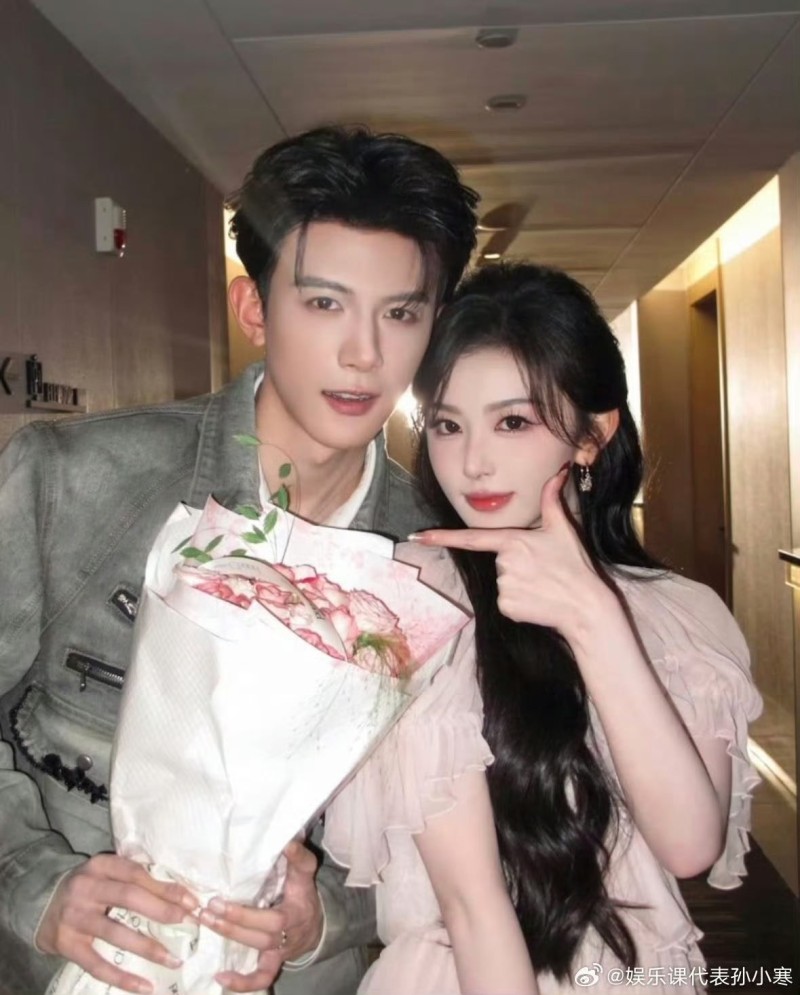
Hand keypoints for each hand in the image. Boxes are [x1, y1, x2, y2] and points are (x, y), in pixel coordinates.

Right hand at [36, 853, 197, 993]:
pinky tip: (145, 987)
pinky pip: (97, 965)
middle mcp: (85, 888)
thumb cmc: (88, 888)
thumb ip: (134, 877)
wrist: (41, 904)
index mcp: (99, 866)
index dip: (165, 887)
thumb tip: (179, 893)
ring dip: (148, 947)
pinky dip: (122, 978)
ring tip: (174, 959)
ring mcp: (74, 918)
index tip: (191, 901)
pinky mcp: (67, 945)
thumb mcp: (107, 873)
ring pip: (116, 933)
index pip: (137, 873)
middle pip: (129, 898)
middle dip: (162, 911)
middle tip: (188, 923)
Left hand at [203, 839, 322, 992]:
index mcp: (295, 911)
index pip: (274, 914)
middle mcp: (287, 934)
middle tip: (208, 906)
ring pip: (255, 948)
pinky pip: (261, 978)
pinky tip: (219, 977)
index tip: (224, 897)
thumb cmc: (304, 894)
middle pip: (261, 932)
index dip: (248, 911)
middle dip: (234, 920)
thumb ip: (298, 857)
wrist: (317, 925)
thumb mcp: (304, 873)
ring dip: (230, 936)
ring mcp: (279, 950)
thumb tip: (288, 840)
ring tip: (206, 921)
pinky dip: (242, 983)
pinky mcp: (273, 962)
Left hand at [414, 466, 610, 636]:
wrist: (585, 606)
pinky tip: (537, 601)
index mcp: (512, 541)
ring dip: (519, 583)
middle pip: (498, 561)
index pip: (470, 538)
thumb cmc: (574, 566)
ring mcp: (502, 586)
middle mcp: (503, 563)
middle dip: (517, 564)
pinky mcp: (506, 607)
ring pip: (502, 581)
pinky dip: (519, 602)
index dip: (441, 537)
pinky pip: (506, 601)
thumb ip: (552, 499)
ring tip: (542, 585)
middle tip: (543, 570)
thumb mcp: (563, 529)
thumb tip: (559, 472)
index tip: (417, 537)